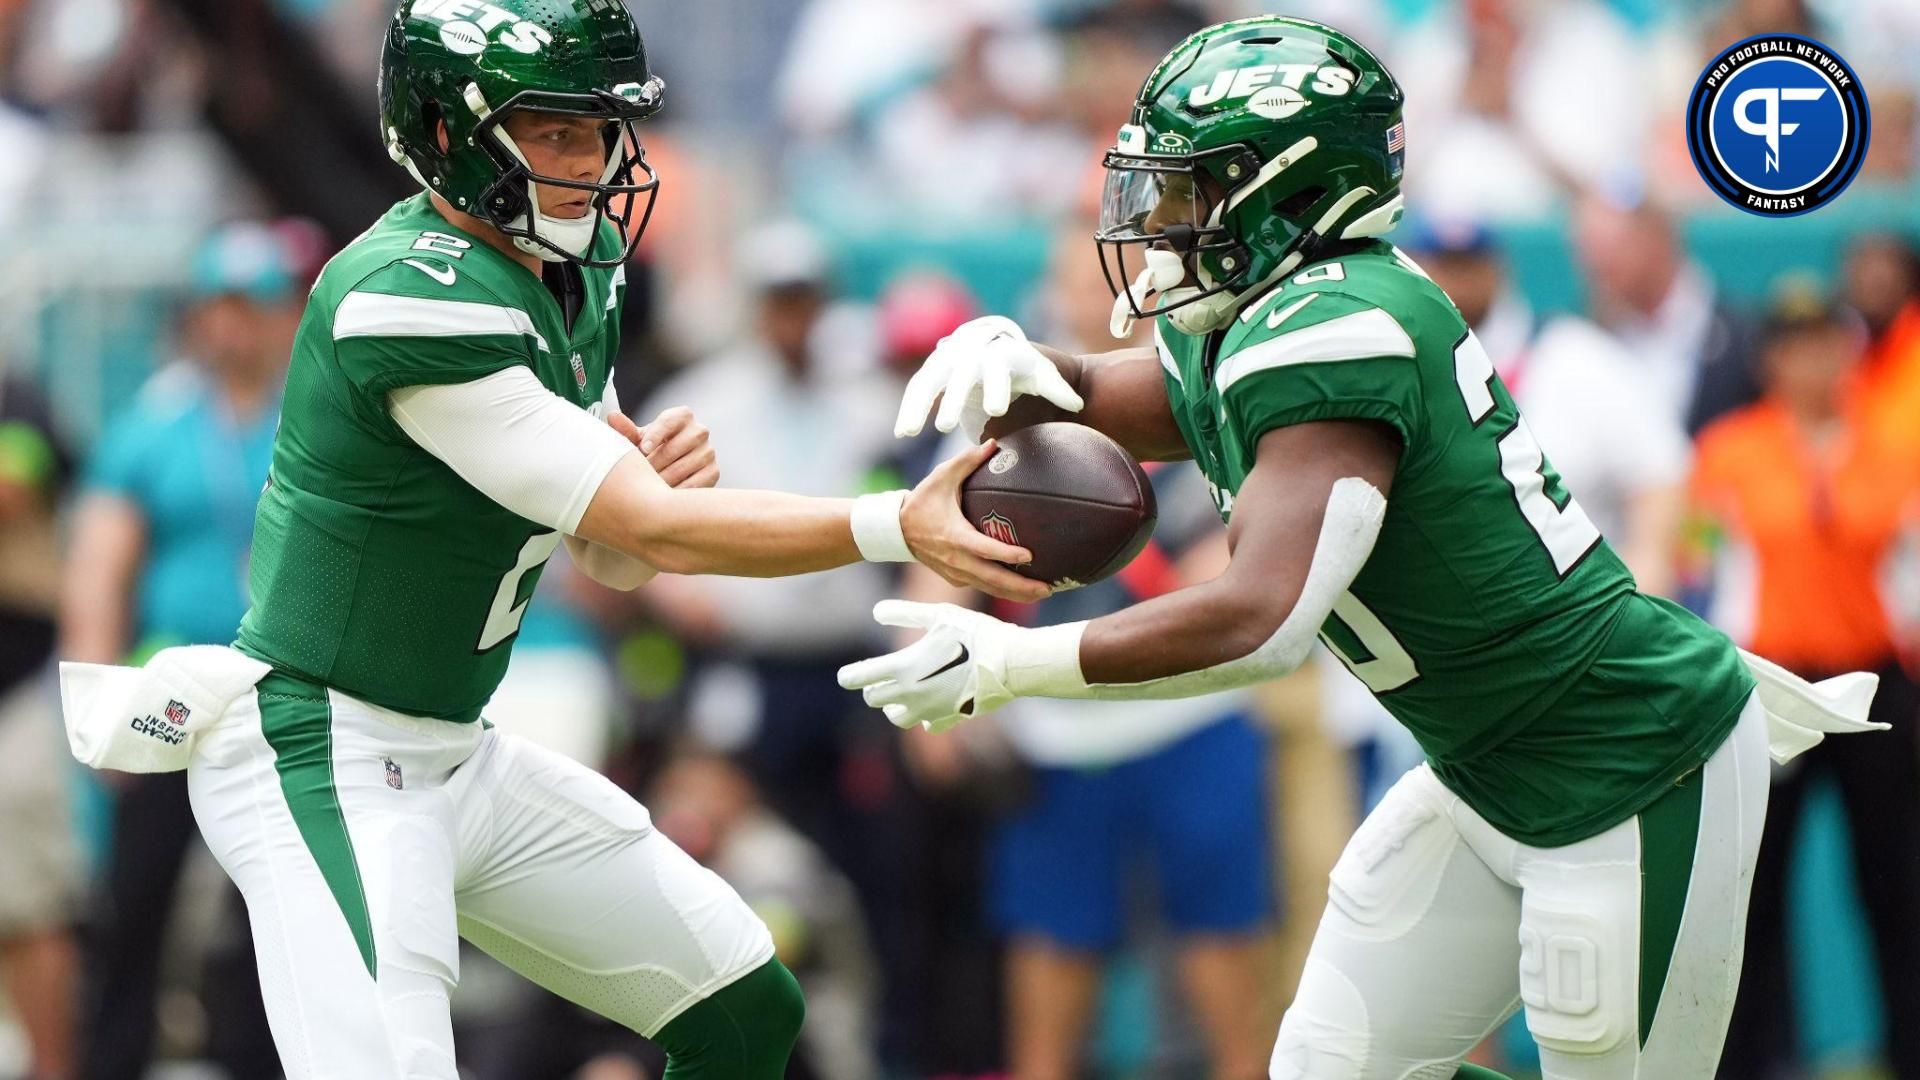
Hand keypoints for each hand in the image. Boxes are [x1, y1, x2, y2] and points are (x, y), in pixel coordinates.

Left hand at [614, 407, 717, 488]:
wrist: (669, 467)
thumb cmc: (651, 450)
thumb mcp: (639, 440)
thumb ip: (626, 430)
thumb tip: (612, 417)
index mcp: (682, 416)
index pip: (670, 420)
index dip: (655, 435)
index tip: (642, 450)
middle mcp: (699, 430)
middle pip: (676, 447)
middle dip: (655, 463)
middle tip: (639, 475)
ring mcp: (708, 451)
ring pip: (684, 467)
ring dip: (663, 479)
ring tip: (647, 487)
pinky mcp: (713, 471)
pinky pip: (695, 483)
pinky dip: (678, 491)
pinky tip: (663, 496)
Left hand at [838, 600, 1023, 731]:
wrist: (1010, 663)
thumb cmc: (975, 633)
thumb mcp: (939, 614)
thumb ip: (905, 612)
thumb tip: (876, 610)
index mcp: (903, 666)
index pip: (860, 677)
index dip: (849, 676)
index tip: (846, 676)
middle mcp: (911, 692)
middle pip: (874, 698)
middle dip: (874, 687)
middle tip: (881, 677)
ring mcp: (929, 709)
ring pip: (896, 717)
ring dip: (893, 706)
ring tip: (901, 693)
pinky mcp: (948, 718)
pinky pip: (926, 724)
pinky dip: (924, 715)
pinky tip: (931, 702)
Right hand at [895, 315, 1084, 439]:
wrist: (997, 344)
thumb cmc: (1025, 367)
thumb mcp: (1043, 375)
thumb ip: (1058, 389)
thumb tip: (1078, 404)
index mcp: (1000, 352)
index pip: (997, 368)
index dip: (994, 387)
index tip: (995, 410)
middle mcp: (970, 352)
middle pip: (958, 374)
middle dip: (951, 398)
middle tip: (946, 425)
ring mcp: (947, 360)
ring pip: (929, 381)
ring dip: (917, 406)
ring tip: (908, 432)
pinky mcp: (933, 371)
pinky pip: (918, 389)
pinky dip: (909, 408)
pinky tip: (901, 432)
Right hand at [903, 441, 1050, 603]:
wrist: (896, 530)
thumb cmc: (922, 501)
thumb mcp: (941, 477)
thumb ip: (967, 461)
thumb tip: (994, 443)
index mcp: (955, 536)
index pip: (984, 549)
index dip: (1006, 553)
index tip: (1029, 556)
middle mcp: (957, 560)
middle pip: (993, 579)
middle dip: (1021, 587)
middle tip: (1048, 588)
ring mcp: (956, 572)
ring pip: (990, 588)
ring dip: (1016, 593)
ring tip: (1043, 592)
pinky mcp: (956, 578)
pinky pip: (982, 586)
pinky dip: (1002, 589)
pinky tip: (1022, 589)